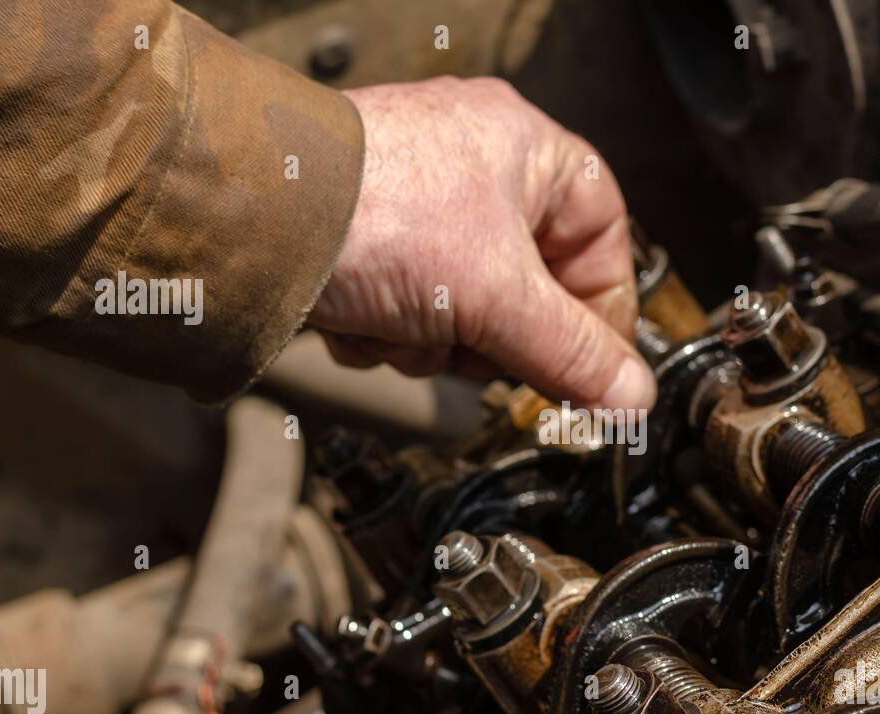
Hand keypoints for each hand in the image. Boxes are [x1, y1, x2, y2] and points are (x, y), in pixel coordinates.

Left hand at [310, 77, 656, 410]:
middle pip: (532, 288)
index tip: (594, 370)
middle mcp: (475, 168)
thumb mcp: (496, 296)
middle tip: (473, 342)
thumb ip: (572, 353)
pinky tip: (361, 318)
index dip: (602, 311)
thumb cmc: (371, 213)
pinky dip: (389, 331)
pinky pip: (413, 309)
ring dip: (433, 340)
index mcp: (527, 151)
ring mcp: (419, 204)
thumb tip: (633, 396)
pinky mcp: (369, 240)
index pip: (602, 240)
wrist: (247, 220)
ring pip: (468, 310)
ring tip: (399, 321)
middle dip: (492, 334)